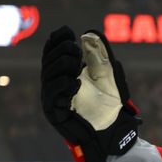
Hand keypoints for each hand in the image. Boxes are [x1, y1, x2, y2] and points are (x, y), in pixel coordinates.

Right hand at [41, 26, 139, 161]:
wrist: (112, 130)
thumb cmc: (109, 104)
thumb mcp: (108, 77)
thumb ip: (100, 57)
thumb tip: (90, 35)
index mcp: (64, 72)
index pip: (53, 52)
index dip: (57, 40)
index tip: (67, 31)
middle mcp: (55, 84)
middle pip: (49, 61)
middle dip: (61, 52)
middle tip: (76, 49)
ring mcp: (53, 98)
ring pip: (48, 76)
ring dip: (62, 66)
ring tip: (77, 62)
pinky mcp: (55, 112)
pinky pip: (53, 96)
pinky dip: (63, 86)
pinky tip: (75, 81)